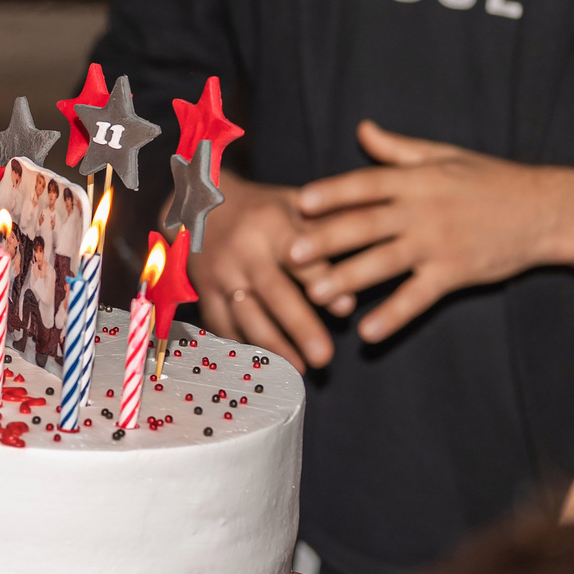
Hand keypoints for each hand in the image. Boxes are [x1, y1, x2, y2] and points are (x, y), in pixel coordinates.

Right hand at [191, 171, 332, 368]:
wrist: (198, 204)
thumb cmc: (261, 208)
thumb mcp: (296, 204)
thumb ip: (333, 227)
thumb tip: (375, 247)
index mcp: (272, 226)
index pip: (301, 257)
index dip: (324, 282)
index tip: (347, 309)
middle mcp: (244, 252)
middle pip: (273, 293)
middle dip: (299, 327)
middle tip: (324, 357)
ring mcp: (220, 275)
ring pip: (245, 315)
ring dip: (272, 346)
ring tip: (299, 369)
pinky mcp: (204, 293)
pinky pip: (221, 325)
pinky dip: (241, 347)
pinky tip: (262, 365)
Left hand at [290, 121, 555, 344]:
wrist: (547, 211)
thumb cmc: (492, 180)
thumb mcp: (444, 155)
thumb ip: (398, 149)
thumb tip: (363, 129)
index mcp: (416, 180)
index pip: (366, 184)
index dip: (332, 192)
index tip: (299, 202)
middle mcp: (422, 211)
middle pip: (366, 225)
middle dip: (326, 240)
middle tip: (290, 255)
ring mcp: (438, 244)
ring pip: (385, 263)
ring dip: (349, 279)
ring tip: (316, 295)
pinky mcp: (455, 273)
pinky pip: (418, 298)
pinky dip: (393, 315)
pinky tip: (367, 332)